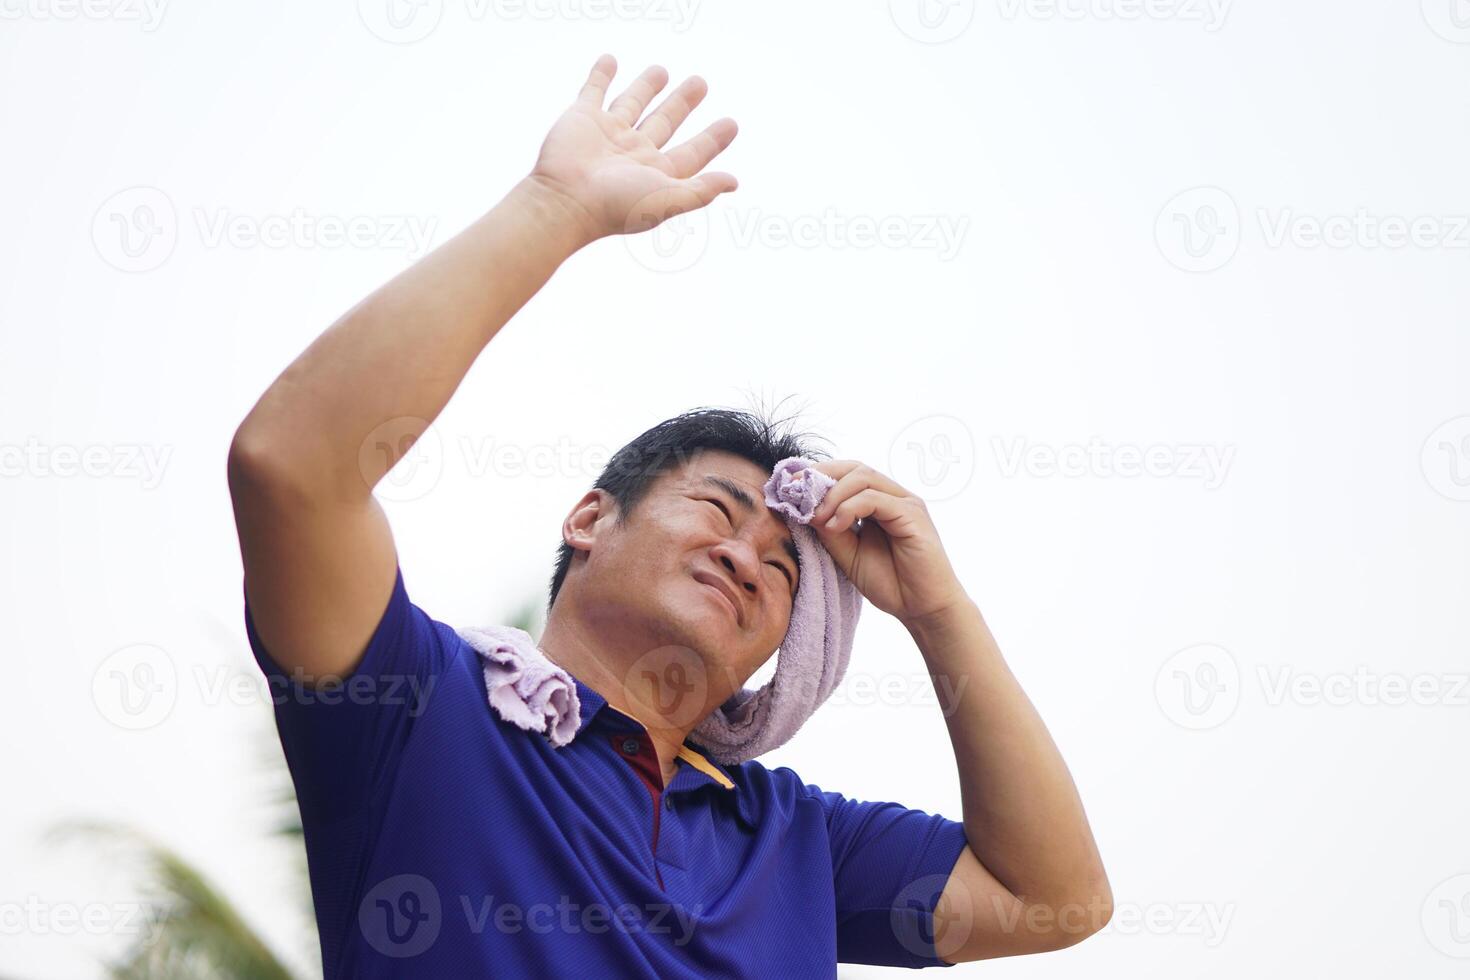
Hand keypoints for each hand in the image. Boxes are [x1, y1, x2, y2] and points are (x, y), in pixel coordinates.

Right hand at [528, 54, 737, 245]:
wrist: (566, 201)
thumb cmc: (617, 206)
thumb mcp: (668, 199)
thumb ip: (701, 189)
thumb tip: (733, 182)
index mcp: (656, 173)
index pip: (692, 152)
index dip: (713, 139)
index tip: (732, 124)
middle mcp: (634, 152)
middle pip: (665, 122)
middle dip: (683, 103)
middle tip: (700, 83)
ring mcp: (608, 134)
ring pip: (632, 103)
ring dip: (647, 87)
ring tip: (661, 70)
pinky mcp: (582, 118)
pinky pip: (594, 90)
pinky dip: (601, 74)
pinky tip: (610, 60)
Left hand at [808, 461, 970, 626]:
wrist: (922, 609)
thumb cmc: (890, 582)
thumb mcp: (847, 553)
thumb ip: (829, 529)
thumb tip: (803, 507)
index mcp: (878, 502)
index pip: (846, 473)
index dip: (817, 475)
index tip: (788, 486)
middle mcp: (893, 496)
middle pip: (854, 468)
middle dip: (821, 476)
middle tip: (796, 495)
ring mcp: (905, 502)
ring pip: (863, 477)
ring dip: (832, 495)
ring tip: (816, 518)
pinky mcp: (913, 515)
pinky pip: (874, 499)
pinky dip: (849, 508)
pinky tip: (835, 526)